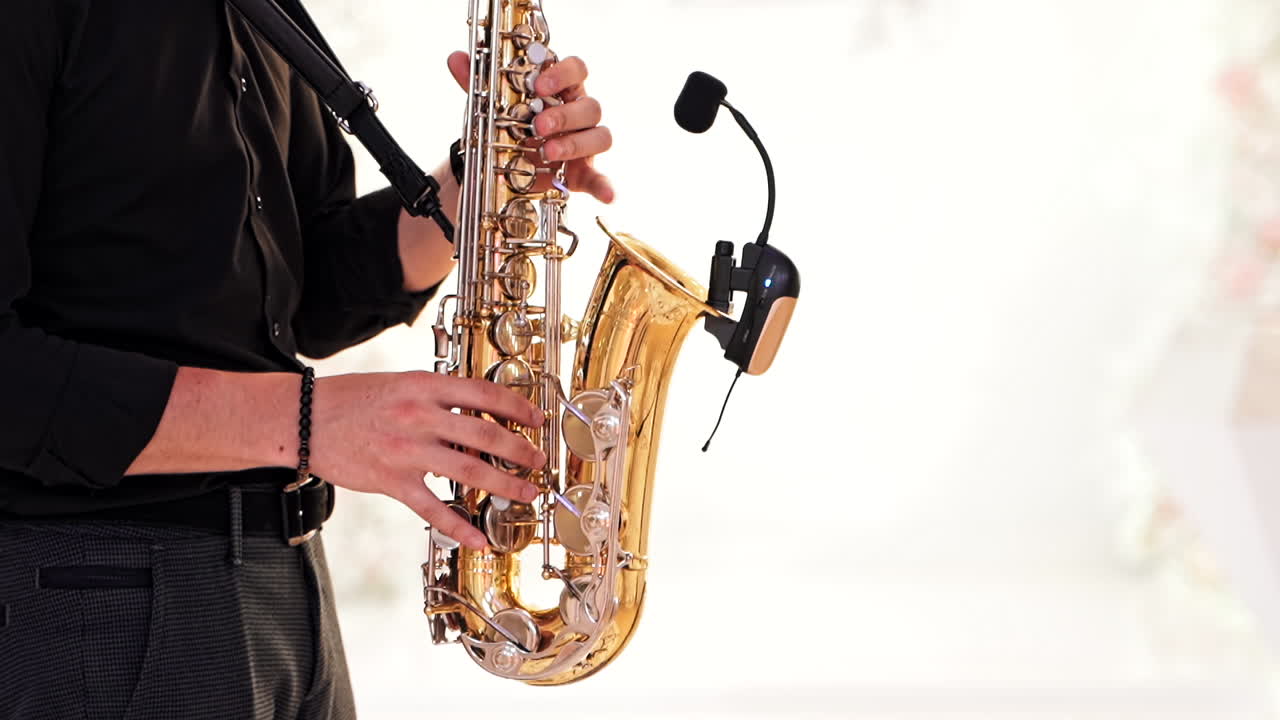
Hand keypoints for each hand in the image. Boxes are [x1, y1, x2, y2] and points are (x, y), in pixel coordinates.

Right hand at [311, 371, 544, 549]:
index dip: (517, 406)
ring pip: (469, 470)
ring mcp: (406, 450)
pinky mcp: (391, 481)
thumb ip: (437, 399)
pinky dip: (459, 526)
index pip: (484, 393)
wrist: (303, 419)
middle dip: (520, 450)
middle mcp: (420, 416)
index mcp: (425, 386)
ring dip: (505, 484)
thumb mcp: (400, 384)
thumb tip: (477, 416)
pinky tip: (478, 538)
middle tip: (540, 461)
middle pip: (485, 434)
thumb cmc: (352, 399)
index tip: (538, 418)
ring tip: (526, 493)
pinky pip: (433, 508)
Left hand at [447, 51, 615, 203]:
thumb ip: (479, 83)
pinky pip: (601, 179)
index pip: (577, 69)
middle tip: (537, 125)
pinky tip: (606, 196)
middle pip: (591, 106)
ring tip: (546, 153)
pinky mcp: (584, 172)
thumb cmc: (512, 125)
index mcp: (562, 89)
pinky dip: (606, 187)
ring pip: (600, 136)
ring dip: (575, 145)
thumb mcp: (494, 105)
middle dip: (564, 115)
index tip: (539, 85)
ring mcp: (585, 143)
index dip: (563, 74)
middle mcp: (579, 113)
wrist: (508, 163)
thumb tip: (455, 59)